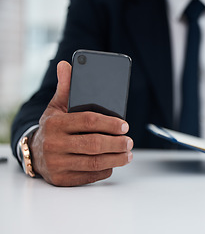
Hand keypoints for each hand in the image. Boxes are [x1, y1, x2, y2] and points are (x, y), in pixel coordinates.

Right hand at [30, 61, 133, 185]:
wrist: (34, 152)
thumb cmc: (53, 127)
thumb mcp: (57, 106)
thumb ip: (67, 88)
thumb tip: (66, 64)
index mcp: (55, 123)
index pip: (88, 121)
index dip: (110, 124)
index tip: (125, 125)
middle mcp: (54, 144)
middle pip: (94, 145)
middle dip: (117, 143)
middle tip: (130, 141)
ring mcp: (57, 164)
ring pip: (94, 163)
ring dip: (116, 159)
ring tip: (128, 154)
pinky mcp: (62, 180)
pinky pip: (90, 176)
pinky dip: (105, 170)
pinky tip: (113, 163)